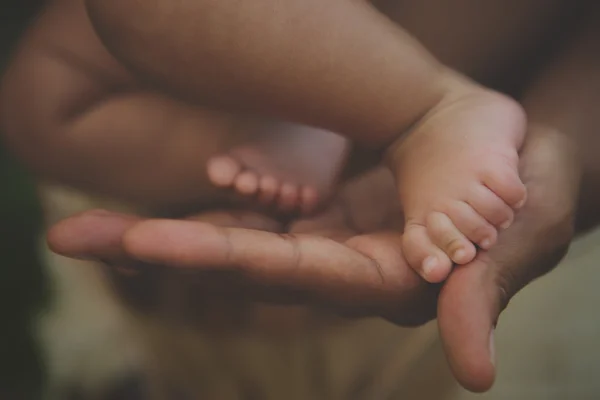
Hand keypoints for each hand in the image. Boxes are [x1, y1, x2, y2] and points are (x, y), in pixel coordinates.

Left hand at [48, 125, 579, 391]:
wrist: (524, 165)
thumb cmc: (534, 195)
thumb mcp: (523, 234)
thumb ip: (485, 290)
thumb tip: (476, 372)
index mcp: (387, 279)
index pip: (295, 272)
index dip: (223, 257)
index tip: (147, 242)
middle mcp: (347, 271)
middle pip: (242, 264)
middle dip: (160, 251)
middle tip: (72, 238)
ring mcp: (331, 245)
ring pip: (238, 242)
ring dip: (164, 235)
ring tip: (84, 231)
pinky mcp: (329, 219)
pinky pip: (257, 219)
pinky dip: (207, 213)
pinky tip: (157, 212)